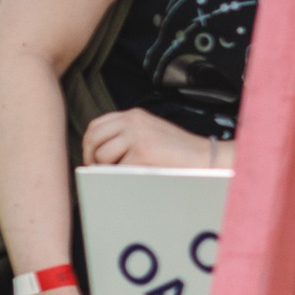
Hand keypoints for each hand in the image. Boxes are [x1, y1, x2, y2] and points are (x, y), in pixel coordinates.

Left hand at [81, 107, 212, 168]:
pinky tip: (132, 178)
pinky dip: (119, 178)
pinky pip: (116, 170)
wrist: (205, 158)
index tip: (92, 158)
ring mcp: (137, 136)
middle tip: (96, 171)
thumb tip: (97, 152)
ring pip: (102, 155)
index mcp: (134, 115)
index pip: (96, 126)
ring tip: (119, 175)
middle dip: (90, 158)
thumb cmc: (179, 151)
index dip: (89, 144)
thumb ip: (126, 135)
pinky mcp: (141, 154)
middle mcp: (133, 122)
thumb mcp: (150, 132)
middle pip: (93, 138)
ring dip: (105, 169)